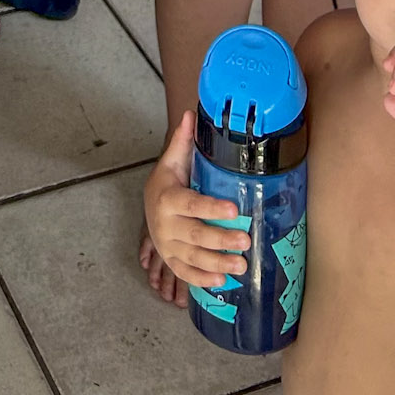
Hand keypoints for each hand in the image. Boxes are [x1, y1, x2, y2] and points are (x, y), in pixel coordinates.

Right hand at [143, 112, 251, 297]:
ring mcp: (168, 246)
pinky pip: (186, 273)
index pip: (192, 204)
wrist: (149, 206)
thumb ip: (183, 140)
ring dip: (217, 263)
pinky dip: (202, 279)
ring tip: (241, 265)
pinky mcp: (171, 260)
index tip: (234, 210)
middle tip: (246, 240)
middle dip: (221, 239)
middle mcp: (165, 225)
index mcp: (167, 198)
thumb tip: (192, 112)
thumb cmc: (168, 182)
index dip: (212, 208)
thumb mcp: (172, 161)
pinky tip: (222, 282)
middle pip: (195, 234)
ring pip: (193, 257)